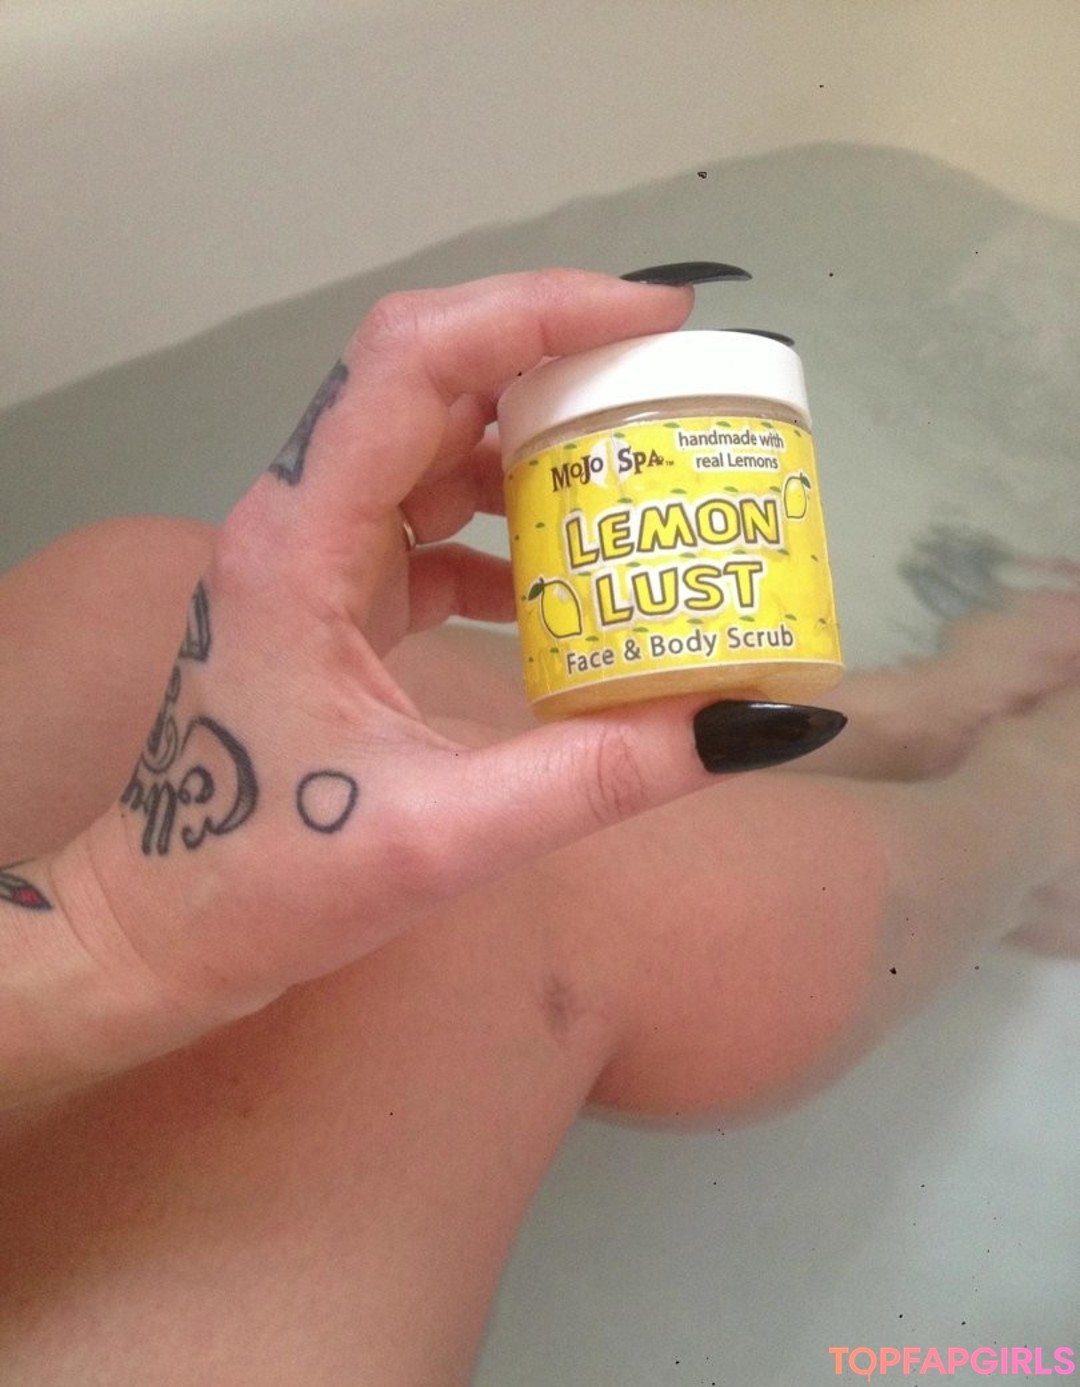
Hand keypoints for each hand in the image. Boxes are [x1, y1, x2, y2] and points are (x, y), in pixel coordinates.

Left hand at [23, 270, 837, 1087]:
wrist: (159, 926)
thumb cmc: (265, 881)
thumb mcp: (443, 838)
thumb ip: (596, 778)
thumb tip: (746, 725)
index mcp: (301, 545)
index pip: (413, 363)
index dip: (536, 311)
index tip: (655, 316)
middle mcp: (298, 519)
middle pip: (424, 372)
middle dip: (549, 354)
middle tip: (667, 375)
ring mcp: (311, 551)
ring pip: (427, 437)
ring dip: (530, 436)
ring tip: (637, 460)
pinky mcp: (331, 591)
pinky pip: (426, 515)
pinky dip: (503, 521)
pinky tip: (565, 575)